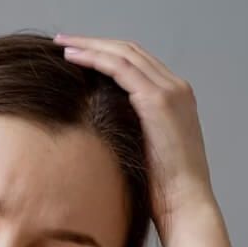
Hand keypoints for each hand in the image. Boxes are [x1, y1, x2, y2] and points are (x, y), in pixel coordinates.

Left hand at [52, 33, 215, 224]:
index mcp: (176, 99)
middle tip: (64, 41)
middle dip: (95, 43)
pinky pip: (120, 68)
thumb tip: (100, 128)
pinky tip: (73, 58)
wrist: (185, 204)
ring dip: (90, 45)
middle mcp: (177, 88)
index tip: (78, 54)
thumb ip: (131, 132)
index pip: (138, 64)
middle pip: (131, 51)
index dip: (106, 54)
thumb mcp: (145, 153)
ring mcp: (170, 91)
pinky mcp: (158, 100)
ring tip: (62, 45)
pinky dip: (95, 58)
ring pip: (124, 54)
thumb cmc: (163, 191)